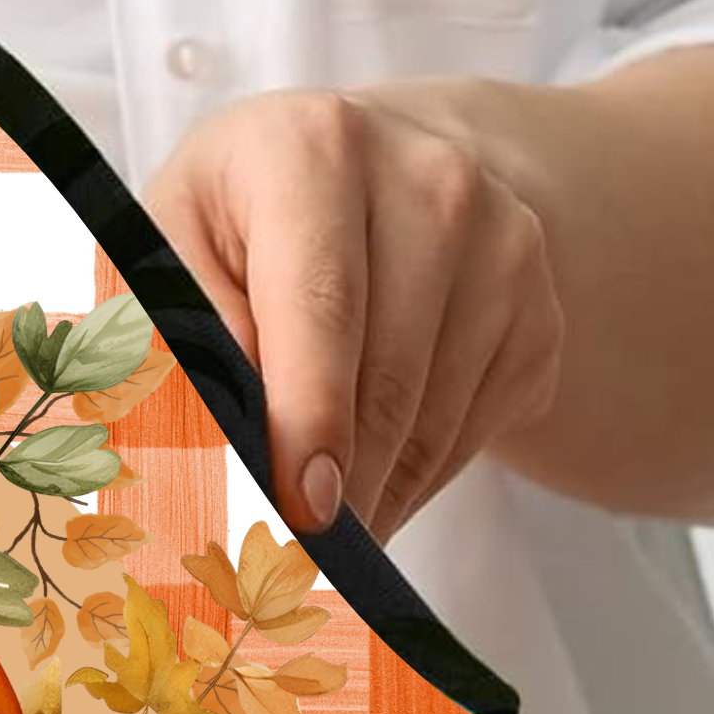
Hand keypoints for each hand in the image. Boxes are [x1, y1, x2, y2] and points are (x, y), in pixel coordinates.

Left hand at [144, 87, 564, 538]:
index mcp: (315, 149)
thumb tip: (217, 442)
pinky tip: (363, 478)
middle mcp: (430, 179)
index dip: (309, 416)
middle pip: (387, 377)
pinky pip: (473, 436)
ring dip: (369, 496)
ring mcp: (503, 246)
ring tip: (307, 532)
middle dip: (334, 486)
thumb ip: (177, 328)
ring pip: (434, 421)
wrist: (373, 175)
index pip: (321, 305)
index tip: (300, 507)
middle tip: (284, 564)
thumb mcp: (175, 244)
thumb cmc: (240, 222)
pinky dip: (411, 482)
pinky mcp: (538, 313)